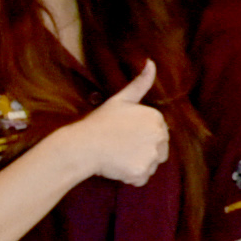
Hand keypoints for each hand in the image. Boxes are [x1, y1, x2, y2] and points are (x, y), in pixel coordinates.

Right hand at [71, 60, 174, 188]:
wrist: (81, 145)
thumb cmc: (99, 123)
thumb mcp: (120, 99)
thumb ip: (140, 83)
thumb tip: (151, 62)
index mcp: (156, 118)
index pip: (158, 135)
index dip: (139, 138)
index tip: (123, 136)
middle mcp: (159, 135)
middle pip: (159, 152)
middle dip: (141, 152)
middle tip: (120, 147)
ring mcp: (151, 154)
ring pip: (151, 165)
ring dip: (137, 165)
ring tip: (117, 156)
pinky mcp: (142, 171)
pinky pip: (142, 179)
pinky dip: (131, 177)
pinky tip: (117, 167)